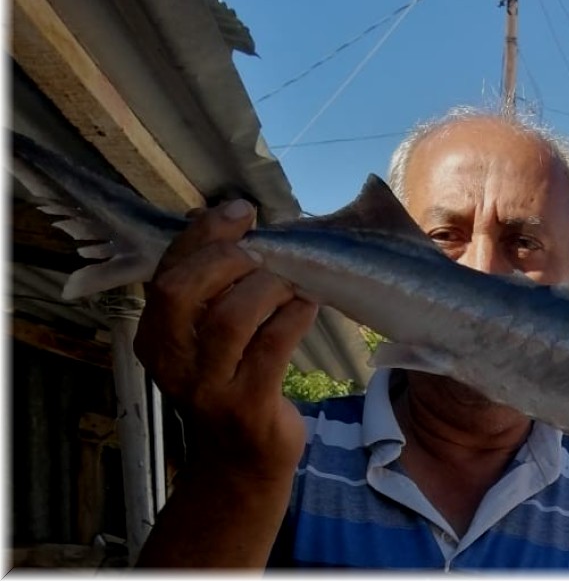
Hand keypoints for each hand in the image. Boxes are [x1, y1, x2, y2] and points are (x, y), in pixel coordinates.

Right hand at [134, 200, 317, 481]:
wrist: (239, 463)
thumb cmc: (230, 382)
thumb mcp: (206, 337)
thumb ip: (212, 286)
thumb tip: (231, 220)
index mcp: (154, 334)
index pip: (168, 270)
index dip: (204, 233)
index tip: (241, 211)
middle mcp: (170, 360)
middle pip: (184, 289)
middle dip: (230, 258)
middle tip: (268, 255)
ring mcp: (206, 386)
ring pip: (230, 317)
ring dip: (269, 287)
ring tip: (292, 284)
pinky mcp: (245, 406)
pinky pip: (271, 347)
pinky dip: (294, 316)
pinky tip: (307, 306)